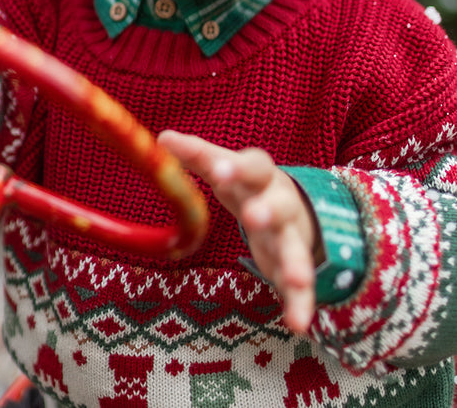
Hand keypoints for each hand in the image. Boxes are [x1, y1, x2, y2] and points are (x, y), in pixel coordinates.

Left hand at [158, 130, 321, 333]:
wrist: (293, 208)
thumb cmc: (245, 184)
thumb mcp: (224, 167)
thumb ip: (197, 155)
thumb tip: (161, 138)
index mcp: (259, 175)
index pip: (252, 164)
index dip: (235, 168)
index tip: (218, 171)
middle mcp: (278, 201)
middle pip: (277, 203)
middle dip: (267, 209)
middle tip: (253, 216)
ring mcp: (289, 235)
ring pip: (294, 247)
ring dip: (295, 262)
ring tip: (296, 279)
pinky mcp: (292, 267)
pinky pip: (301, 289)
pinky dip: (301, 305)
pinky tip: (298, 324)